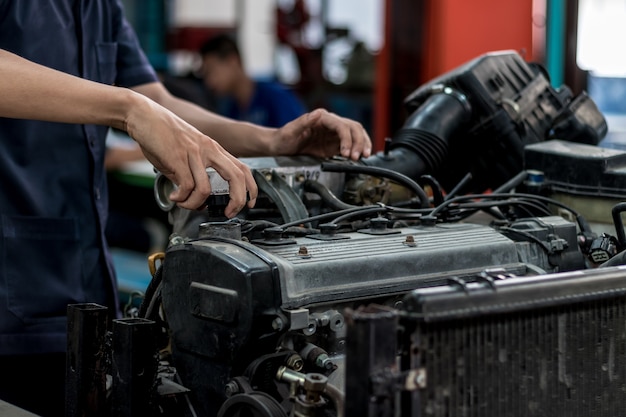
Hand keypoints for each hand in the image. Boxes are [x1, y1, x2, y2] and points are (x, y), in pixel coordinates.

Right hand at [125, 95, 256, 216]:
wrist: (143, 114)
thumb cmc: (162, 134)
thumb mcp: (186, 153)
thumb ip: (194, 174)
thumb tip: (195, 198)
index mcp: (214, 148)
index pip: (242, 169)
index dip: (251, 188)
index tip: (248, 204)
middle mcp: (208, 149)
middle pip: (236, 177)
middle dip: (237, 201)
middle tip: (227, 213)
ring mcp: (194, 153)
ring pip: (205, 189)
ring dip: (194, 204)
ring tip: (183, 203)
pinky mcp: (177, 157)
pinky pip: (186, 187)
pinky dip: (181, 198)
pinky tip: (174, 197)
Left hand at [273, 109, 371, 160]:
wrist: (279, 147)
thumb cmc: (282, 138)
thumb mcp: (290, 130)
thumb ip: (304, 121)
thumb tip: (320, 113)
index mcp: (322, 118)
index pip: (342, 125)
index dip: (347, 139)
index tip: (346, 152)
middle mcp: (330, 124)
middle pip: (353, 128)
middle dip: (358, 142)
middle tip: (357, 157)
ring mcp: (333, 134)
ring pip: (355, 135)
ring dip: (361, 145)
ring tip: (363, 156)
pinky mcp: (333, 145)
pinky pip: (350, 145)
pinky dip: (357, 150)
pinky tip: (359, 157)